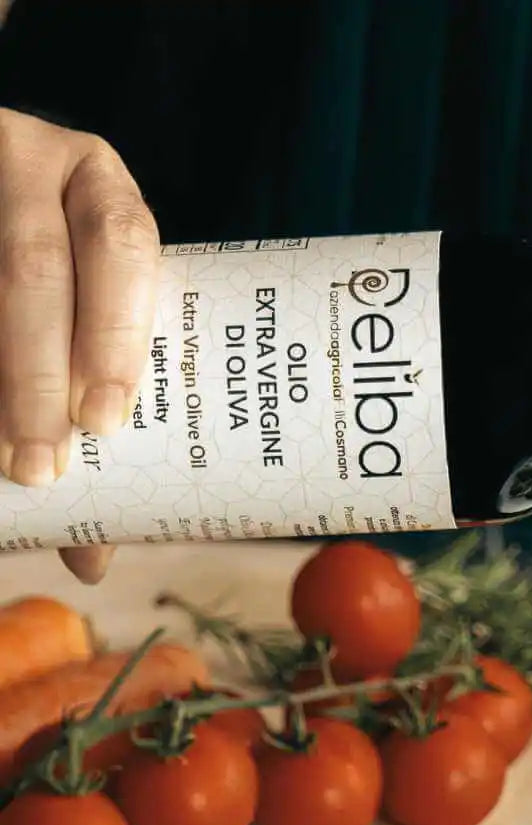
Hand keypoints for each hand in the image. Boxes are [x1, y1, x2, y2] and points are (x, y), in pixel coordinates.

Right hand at [0, 109, 158, 582]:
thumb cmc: (55, 293)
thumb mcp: (84, 324)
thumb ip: (92, 408)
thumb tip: (92, 559)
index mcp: (101, 188)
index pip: (123, 245)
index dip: (115, 332)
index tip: (105, 421)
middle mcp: (31, 162)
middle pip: (33, 269)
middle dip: (35, 377)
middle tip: (42, 465)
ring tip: (6, 457)